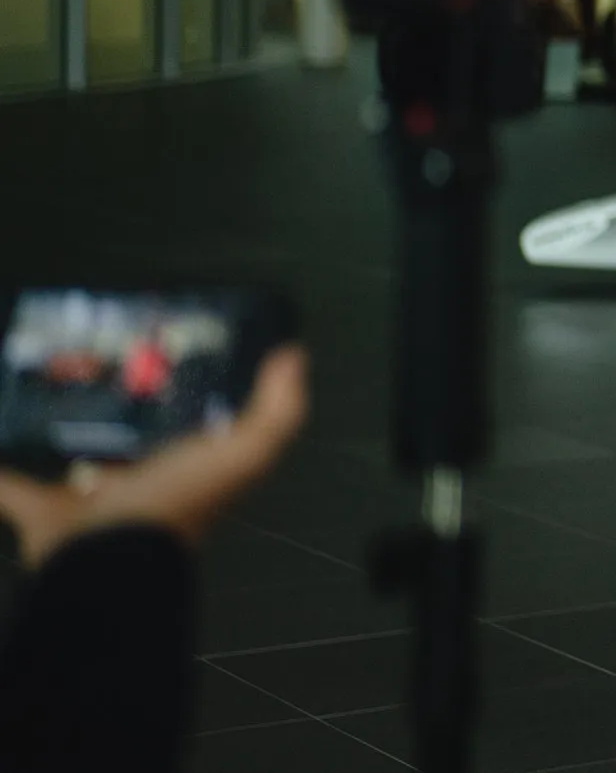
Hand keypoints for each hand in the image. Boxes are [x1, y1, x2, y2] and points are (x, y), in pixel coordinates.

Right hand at [0, 344, 308, 570]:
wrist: (108, 561)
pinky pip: (13, 487)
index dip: (189, 389)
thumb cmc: (178, 502)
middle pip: (131, 440)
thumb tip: (293, 356)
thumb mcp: (246, 455)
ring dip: (56, 436)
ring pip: (69, 461)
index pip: (195, 424)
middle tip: (100, 361)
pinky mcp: (40, 512)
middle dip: (120, 408)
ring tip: (42, 388)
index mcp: (189, 468)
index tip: (172, 347)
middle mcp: (142, 485)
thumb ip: (275, 410)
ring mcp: (88, 502)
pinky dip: (4, 472)